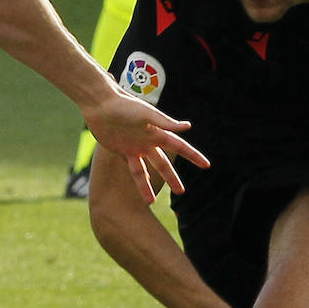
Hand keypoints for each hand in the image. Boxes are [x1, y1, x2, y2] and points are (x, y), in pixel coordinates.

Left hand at [83, 94, 208, 204]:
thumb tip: (188, 126)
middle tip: (182, 192)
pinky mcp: (122, 150)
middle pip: (163, 164)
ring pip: (145, 171)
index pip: (180, 147)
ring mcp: (135, 147)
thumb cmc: (125, 105)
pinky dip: (136, 178)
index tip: (206, 165)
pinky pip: (131, 167)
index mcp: (158, 132)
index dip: (193, 156)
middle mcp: (148, 142)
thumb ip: (165, 122)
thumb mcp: (146, 114)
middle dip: (172, 178)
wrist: (101, 105)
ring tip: (151, 202)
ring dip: (148, 186)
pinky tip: (142, 185)